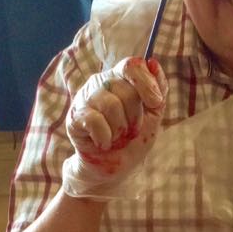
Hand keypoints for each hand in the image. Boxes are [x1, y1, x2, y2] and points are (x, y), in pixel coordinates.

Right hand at [62, 57, 167, 197]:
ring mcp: (85, 98)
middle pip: (126, 90)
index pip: (132, 65)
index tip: (155, 103)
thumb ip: (158, 90)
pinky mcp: (74, 117)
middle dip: (136, 117)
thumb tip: (153, 63)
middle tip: (131, 131)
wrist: (114, 168)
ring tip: (117, 138)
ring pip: (111, 106)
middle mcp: (101, 83)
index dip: (147, 84)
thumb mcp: (153, 115)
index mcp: (121, 78)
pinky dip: (105, 138)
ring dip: (121, 130)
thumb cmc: (133, 139)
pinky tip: (104, 144)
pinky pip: (95, 121)